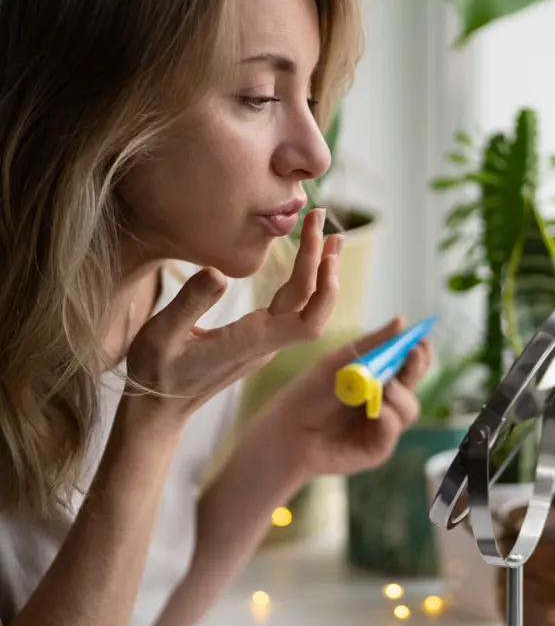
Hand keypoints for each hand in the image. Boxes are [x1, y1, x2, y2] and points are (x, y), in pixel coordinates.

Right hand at [126, 209, 341, 420]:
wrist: (159, 409)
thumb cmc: (155, 374)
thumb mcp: (161, 335)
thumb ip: (188, 304)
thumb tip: (218, 274)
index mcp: (251, 341)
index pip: (308, 321)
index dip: (323, 289)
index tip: (325, 252)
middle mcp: (266, 341)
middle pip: (310, 303)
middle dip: (322, 260)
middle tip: (320, 217)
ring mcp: (264, 341)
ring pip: (304, 304)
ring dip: (318, 269)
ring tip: (326, 234)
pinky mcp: (257, 338)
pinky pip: (292, 307)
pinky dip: (304, 280)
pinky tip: (304, 262)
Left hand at [255, 317, 433, 477]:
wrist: (288, 428)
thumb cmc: (310, 392)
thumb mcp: (340, 361)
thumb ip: (373, 344)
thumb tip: (402, 320)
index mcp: (379, 376)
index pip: (409, 362)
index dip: (419, 351)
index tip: (421, 339)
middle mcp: (386, 400)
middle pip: (415, 383)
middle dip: (417, 367)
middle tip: (414, 353)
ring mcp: (383, 425)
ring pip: (409, 409)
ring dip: (401, 395)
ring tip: (386, 387)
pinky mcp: (377, 448)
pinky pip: (393, 431)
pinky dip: (388, 418)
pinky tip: (377, 410)